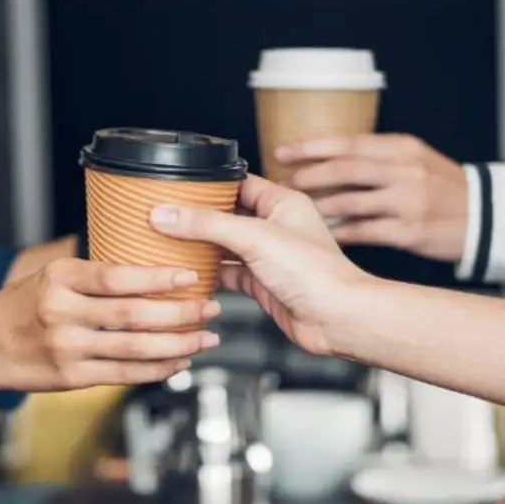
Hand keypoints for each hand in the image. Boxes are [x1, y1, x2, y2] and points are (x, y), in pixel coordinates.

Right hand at [0, 258, 220, 390]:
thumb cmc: (18, 307)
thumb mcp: (48, 275)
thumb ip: (91, 274)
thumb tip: (147, 265)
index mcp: (59, 278)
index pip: (118, 276)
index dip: (158, 278)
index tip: (190, 277)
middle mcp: (61, 312)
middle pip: (133, 314)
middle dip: (180, 313)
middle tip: (211, 308)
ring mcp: (66, 348)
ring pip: (134, 348)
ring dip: (177, 344)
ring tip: (205, 338)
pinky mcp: (70, 377)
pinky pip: (123, 375)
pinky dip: (156, 370)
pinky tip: (178, 362)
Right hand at [149, 175, 373, 355]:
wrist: (336, 319)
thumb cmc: (316, 274)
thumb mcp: (254, 238)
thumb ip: (207, 224)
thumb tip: (168, 214)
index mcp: (283, 203)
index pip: (239, 183)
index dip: (210, 185)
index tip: (179, 187)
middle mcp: (276, 227)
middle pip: (228, 215)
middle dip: (200, 217)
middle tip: (168, 215)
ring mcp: (268, 257)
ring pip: (226, 246)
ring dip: (202, 246)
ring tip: (170, 241)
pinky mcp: (262, 284)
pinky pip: (228, 273)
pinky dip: (210, 273)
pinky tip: (190, 272)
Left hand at [275, 134, 467, 261]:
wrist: (488, 217)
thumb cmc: (443, 187)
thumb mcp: (415, 159)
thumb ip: (376, 157)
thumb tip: (325, 159)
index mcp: (402, 148)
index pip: (349, 142)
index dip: (311, 146)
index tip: (282, 151)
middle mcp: (405, 172)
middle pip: (345, 169)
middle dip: (308, 176)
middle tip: (282, 184)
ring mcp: (408, 202)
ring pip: (349, 202)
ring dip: (317, 207)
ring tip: (294, 211)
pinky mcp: (409, 232)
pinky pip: (362, 232)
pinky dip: (338, 233)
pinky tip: (320, 234)